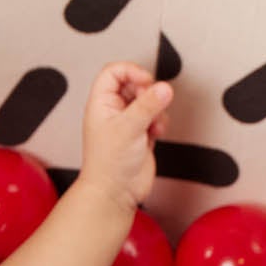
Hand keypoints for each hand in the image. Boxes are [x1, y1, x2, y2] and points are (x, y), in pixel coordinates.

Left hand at [78, 62, 172, 214]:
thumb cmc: (108, 164)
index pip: (114, 72)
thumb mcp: (129, 128)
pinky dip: (160, 121)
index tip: (145, 82)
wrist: (115, 193)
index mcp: (101, 103)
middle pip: (134, 84)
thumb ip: (148, 105)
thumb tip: (164, 88)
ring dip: (156, 108)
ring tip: (153, 123)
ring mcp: (128, 122)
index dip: (131, 71)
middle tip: (151, 103)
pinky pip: (155, 117)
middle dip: (148, 92)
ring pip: (147, 101)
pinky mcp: (141, 134)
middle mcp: (113, 110)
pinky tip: (156, 133)